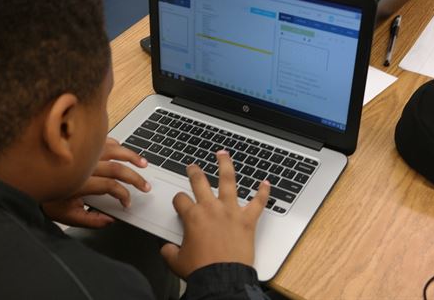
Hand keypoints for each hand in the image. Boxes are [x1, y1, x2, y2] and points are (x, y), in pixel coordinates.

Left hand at [42, 138, 150, 227]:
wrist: (25, 179)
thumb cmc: (44, 196)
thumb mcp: (65, 216)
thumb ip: (90, 220)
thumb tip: (110, 221)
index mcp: (81, 183)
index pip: (112, 187)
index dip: (124, 196)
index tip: (128, 203)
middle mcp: (84, 165)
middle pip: (118, 169)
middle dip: (136, 179)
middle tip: (145, 186)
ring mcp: (84, 152)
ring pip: (114, 150)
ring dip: (132, 156)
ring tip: (143, 164)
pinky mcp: (81, 144)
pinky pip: (104, 141)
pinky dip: (117, 145)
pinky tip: (124, 149)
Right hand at [161, 150, 269, 278]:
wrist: (221, 279)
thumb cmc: (201, 270)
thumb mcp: (176, 261)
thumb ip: (169, 251)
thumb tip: (166, 248)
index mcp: (192, 216)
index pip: (180, 199)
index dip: (178, 200)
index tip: (180, 202)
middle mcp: (211, 208)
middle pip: (199, 181)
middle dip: (194, 171)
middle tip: (193, 166)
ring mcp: (230, 211)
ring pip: (228, 180)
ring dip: (225, 165)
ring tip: (223, 154)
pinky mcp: (247, 220)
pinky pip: (258, 202)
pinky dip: (263, 192)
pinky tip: (266, 182)